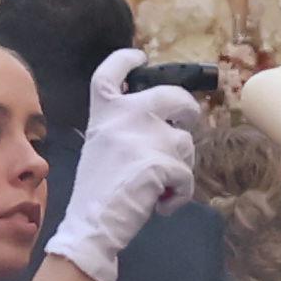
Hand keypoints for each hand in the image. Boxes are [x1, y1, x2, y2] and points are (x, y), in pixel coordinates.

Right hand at [46, 50, 202, 280]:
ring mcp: (143, 137)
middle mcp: (124, 116)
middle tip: (188, 121)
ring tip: (157, 187)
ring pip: (184, 145)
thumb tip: (161, 119)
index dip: (126, 59)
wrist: (92, 224)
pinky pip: (185, 176)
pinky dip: (179, 194)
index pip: (111, 72)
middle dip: (188, 110)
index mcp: (104, 112)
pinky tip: (161, 205)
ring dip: (179, 168)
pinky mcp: (159, 163)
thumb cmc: (97, 192)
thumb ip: (122, 127)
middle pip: (173, 96)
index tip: (139, 56)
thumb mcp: (100, 146)